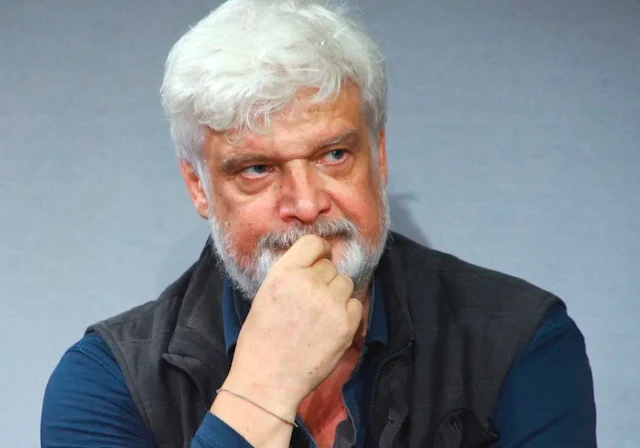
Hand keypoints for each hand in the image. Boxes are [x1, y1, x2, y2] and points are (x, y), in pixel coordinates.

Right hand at [222, 234, 362, 419]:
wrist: (268, 379)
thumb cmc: (260, 340)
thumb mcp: (266, 294)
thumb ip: (291, 275)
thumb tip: (314, 264)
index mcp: (284, 272)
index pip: (313, 243)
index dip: (319, 250)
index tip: (321, 257)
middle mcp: (309, 283)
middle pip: (330, 266)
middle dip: (323, 279)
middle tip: (312, 299)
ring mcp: (330, 303)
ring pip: (344, 283)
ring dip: (336, 294)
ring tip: (321, 313)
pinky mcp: (346, 324)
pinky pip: (355, 304)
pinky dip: (347, 312)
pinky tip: (330, 325)